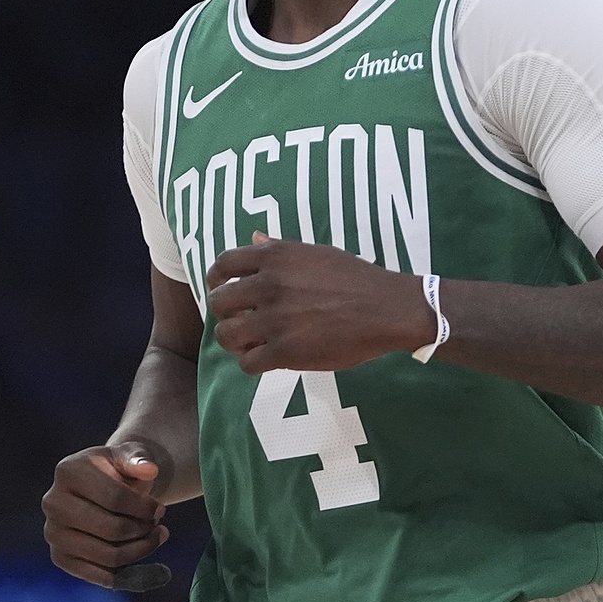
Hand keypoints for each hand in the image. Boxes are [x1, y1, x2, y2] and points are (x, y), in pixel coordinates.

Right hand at [42, 442, 169, 588]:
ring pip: (107, 555)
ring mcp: (53, 532)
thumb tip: (149, 470)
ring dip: (139, 551)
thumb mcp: (128, 456)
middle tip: (158, 526)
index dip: (144, 508)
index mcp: (69, 471)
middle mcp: (54, 503)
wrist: (99, 486)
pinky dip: (122, 572)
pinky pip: (95, 574)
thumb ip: (139, 459)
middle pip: (112, 529)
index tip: (161, 509)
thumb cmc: (117, 470)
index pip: (115, 498)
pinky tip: (137, 556)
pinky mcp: (59, 556)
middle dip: (143, 530)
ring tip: (153, 538)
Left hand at [206, 233, 433, 373]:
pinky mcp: (285, 352)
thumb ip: (281, 249)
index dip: (216, 281)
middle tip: (241, 322)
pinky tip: (267, 360)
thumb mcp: (316, 253)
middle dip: (225, 315)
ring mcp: (274, 320)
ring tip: (251, 344)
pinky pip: (248, 363)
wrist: (387, 309)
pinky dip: (253, 363)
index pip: (223, 265)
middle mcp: (268, 285)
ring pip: (227, 336)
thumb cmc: (355, 278)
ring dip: (235, 342)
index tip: (222, 291)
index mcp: (274, 257)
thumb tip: (255, 238)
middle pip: (219, 303)